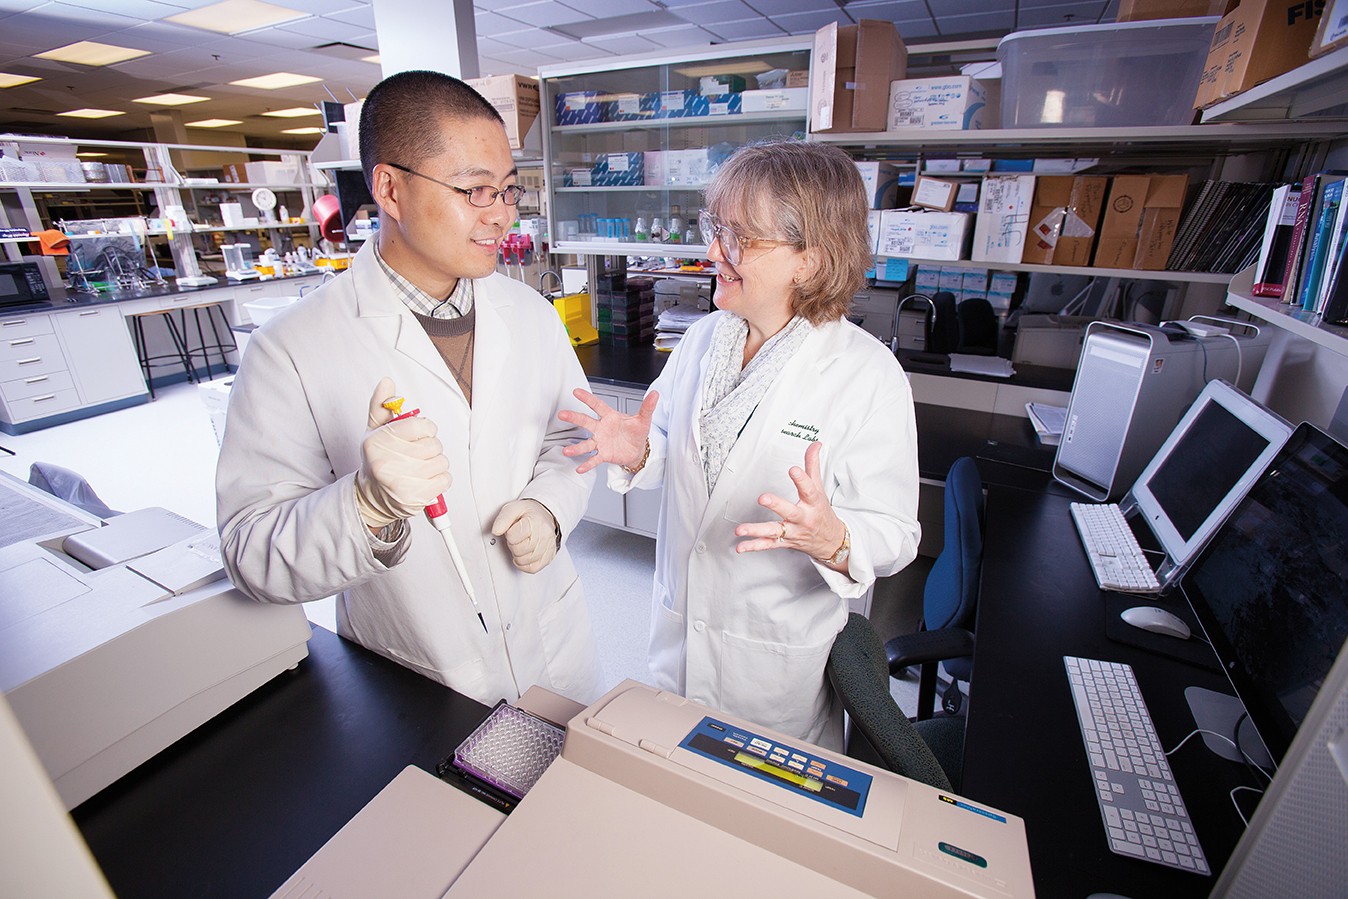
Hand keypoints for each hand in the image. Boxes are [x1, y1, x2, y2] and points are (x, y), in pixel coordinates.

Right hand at [354, 377, 451, 530]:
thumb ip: (382, 406)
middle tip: (417, 454)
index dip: (425, 429)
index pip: (420, 425)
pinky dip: (440, 480)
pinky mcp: (414, 498)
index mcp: (377, 441)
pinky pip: (445, 480)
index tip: (419, 435)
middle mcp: (386, 462)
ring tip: (420, 468)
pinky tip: (425, 480)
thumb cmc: (378, 461)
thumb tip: (387, 383)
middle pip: (434, 445)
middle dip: (430, 448)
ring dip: (436, 464)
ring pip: (442, 462)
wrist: (372, 497)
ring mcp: (400, 482)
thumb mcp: (375, 432)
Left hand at [491, 499, 557, 572]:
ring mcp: (548, 547)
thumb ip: (503, 519)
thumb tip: (496, 531)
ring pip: (525, 561)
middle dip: (513, 545)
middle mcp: (544, 535)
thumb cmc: (528, 514)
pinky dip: (524, 565)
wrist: (544, 516)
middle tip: (516, 538)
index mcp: (535, 522)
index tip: (512, 530)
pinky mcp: (549, 557)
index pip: (513, 537)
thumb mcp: (513, 509)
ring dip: (518, 555)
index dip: (508, 534)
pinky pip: (532, 568)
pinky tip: (523, 556)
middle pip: (518, 550)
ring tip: (521, 545)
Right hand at [559, 388, 658, 474]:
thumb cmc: (636, 432)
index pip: (597, 405)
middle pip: (586, 422)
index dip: (587, 398)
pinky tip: (580, 468)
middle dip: (574, 418)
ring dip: (576, 448)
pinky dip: (587, 464)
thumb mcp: (643, 420)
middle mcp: (602, 428)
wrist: (637, 449)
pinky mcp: (604, 454)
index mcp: (610, 417)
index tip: (576, 391)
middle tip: (562, 414)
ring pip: (586, 443)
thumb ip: (647, 407)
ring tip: (567, 451)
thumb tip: (656, 394)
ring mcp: (601, 442)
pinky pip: (594, 459)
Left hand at [734, 442, 846, 563]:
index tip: (793, 470)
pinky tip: (740, 547)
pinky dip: (753, 546)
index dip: (801, 479)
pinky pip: (768, 544)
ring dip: (756, 530)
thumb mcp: (820, 489)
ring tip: (741, 529)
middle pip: (790, 511)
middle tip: (763, 498)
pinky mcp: (784, 542)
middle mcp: (802, 518)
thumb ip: (813, 466)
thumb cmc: (822, 513)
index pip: (808, 489)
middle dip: (776, 505)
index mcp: (812, 503)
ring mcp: (792, 532)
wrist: (831, 542)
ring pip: (774, 531)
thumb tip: (815, 445)